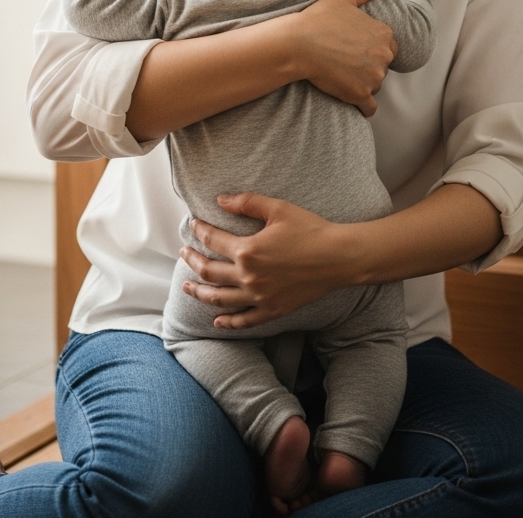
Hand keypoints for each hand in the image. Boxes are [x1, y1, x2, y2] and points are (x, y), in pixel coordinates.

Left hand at [179, 194, 352, 327]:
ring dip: (200, 292)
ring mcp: (259, 297)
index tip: (194, 225)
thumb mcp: (278, 209)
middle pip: (209, 271)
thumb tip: (220, 199)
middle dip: (193, 261)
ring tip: (187, 286)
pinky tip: (217, 321)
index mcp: (247, 250)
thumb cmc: (311, 230)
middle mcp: (248, 276)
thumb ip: (247, 203)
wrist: (338, 257)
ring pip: (219, 298)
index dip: (200, 230)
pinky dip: (228, 322)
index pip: (213, 240)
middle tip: (184, 253)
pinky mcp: (272, 309)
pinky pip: (244, 320)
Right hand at [294, 0, 396, 115]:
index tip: (356, 50)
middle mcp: (384, 56)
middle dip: (369, 68)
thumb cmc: (318, 19)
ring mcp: (374, 77)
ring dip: (364, 84)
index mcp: (384, 34)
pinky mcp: (360, 94)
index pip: (390, 48)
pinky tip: (351, 99)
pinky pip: (370, 108)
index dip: (373, 50)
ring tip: (343, 77)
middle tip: (347, 64)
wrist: (297, 44)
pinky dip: (363, 106)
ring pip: (375, 86)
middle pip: (383, 68)